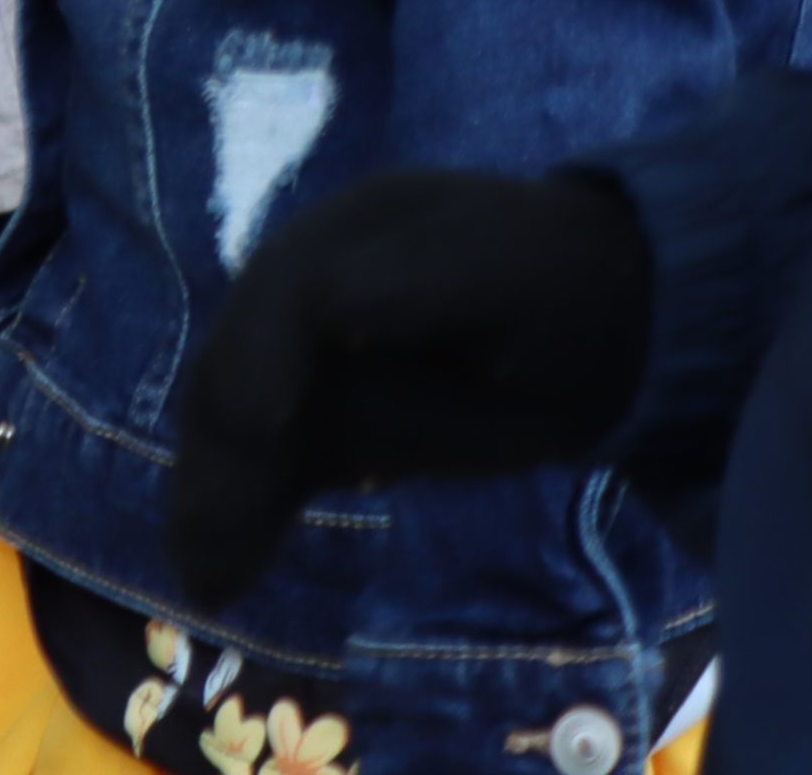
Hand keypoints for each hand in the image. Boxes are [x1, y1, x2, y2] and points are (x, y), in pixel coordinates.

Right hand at [167, 167, 653, 604]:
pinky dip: (244, 520)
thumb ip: (417, 288)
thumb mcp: (505, 278)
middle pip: (241, 364)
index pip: (286, 290)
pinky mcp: (322, 418)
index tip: (261, 429)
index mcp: (356, 232)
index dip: (260, 355)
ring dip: (216, 498)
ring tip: (207, 579)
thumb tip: (328, 314)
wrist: (603, 326)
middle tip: (211, 537)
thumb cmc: (564, 289)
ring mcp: (311, 356)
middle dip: (224, 452)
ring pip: (240, 427)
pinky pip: (270, 469)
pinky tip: (222, 579)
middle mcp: (310, 288)